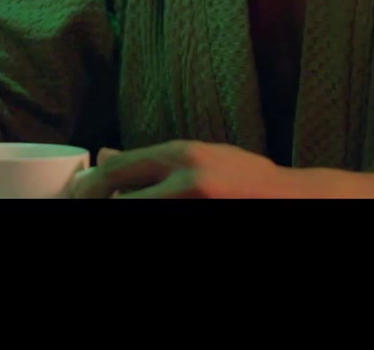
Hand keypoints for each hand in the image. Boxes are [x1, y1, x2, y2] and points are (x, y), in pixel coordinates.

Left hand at [69, 140, 297, 198]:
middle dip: (94, 204)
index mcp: (182, 154)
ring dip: (119, 212)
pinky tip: (144, 213)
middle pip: (117, 197)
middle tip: (84, 206)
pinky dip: (144, 216)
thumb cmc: (248, 180)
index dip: (89, 187)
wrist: (295, 200)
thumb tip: (105, 156)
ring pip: (133, 211)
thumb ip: (156, 161)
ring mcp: (193, 203)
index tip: (78, 195)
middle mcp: (186, 178)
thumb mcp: (203, 157)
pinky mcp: (203, 218)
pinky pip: (159, 219)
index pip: (116, 169)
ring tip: (116, 208)